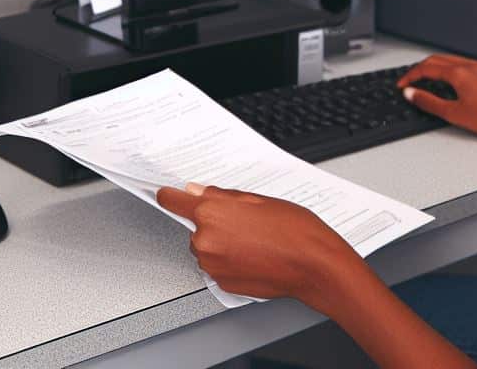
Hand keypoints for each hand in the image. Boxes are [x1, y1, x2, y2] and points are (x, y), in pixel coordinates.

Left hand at [156, 183, 357, 306]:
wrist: (312, 264)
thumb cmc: (293, 229)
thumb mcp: (258, 199)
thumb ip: (222, 196)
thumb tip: (198, 192)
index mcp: (212, 213)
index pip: (175, 202)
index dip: (169, 196)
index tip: (163, 193)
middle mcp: (206, 241)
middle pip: (196, 227)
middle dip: (213, 222)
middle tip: (244, 219)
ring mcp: (213, 266)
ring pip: (207, 248)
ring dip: (221, 242)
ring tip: (254, 238)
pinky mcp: (223, 284)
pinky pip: (218, 266)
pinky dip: (230, 260)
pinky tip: (254, 254)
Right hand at [397, 55, 476, 139]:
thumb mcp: (455, 114)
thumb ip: (429, 102)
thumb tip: (411, 93)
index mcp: (459, 73)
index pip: (426, 68)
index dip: (410, 76)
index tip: (402, 84)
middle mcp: (469, 64)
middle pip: (436, 59)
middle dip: (419, 68)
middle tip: (410, 81)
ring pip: (450, 59)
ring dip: (434, 66)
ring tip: (425, 80)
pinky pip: (463, 62)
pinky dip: (449, 68)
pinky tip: (450, 80)